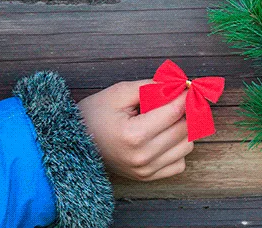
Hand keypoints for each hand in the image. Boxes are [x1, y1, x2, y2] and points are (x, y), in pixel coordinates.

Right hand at [77, 80, 194, 180]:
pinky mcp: (146, 177)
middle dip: (186, 111)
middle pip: (185, 129)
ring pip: (187, 146)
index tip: (188, 87)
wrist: (73, 143)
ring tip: (168, 119)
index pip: (175, 112)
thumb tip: (179, 85)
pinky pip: (179, 163)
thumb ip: (151, 87)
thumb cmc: (95, 114)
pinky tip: (164, 137)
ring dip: (184, 130)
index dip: (185, 96)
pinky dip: (178, 149)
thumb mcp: (120, 92)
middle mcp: (142, 156)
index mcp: (134, 134)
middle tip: (178, 100)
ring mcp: (145, 170)